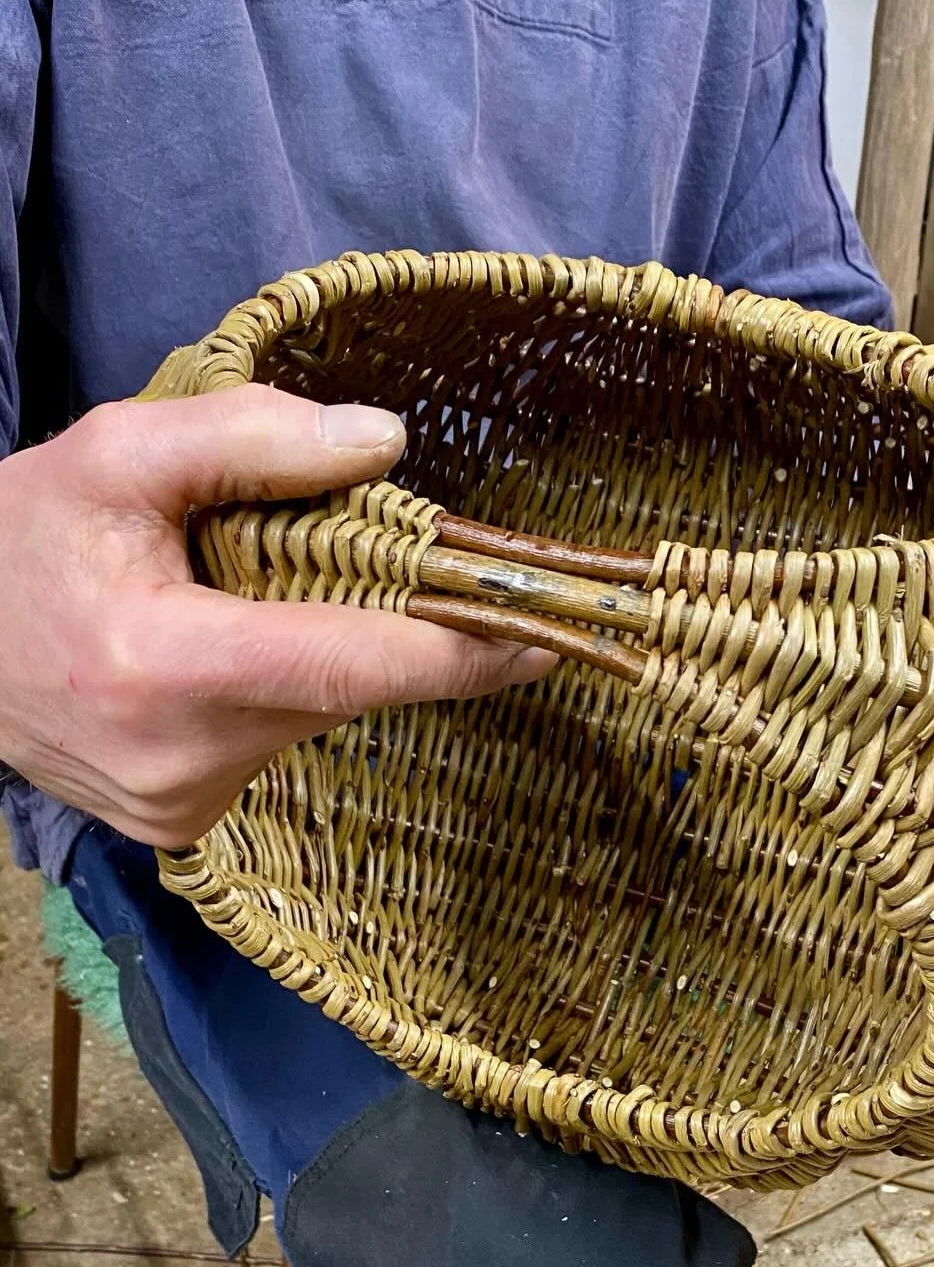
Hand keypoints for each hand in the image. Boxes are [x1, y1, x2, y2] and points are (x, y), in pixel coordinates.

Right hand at [0, 385, 552, 845]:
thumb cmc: (17, 545)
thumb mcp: (113, 455)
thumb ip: (249, 439)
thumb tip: (385, 442)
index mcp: (163, 669)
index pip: (351, 665)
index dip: (459, 650)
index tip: (546, 634)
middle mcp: (181, 762)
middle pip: (342, 686)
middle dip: (377, 622)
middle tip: (364, 557)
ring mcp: (182, 808)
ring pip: (313, 715)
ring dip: (315, 652)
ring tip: (233, 596)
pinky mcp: (181, 827)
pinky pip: (274, 743)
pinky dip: (273, 691)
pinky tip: (213, 652)